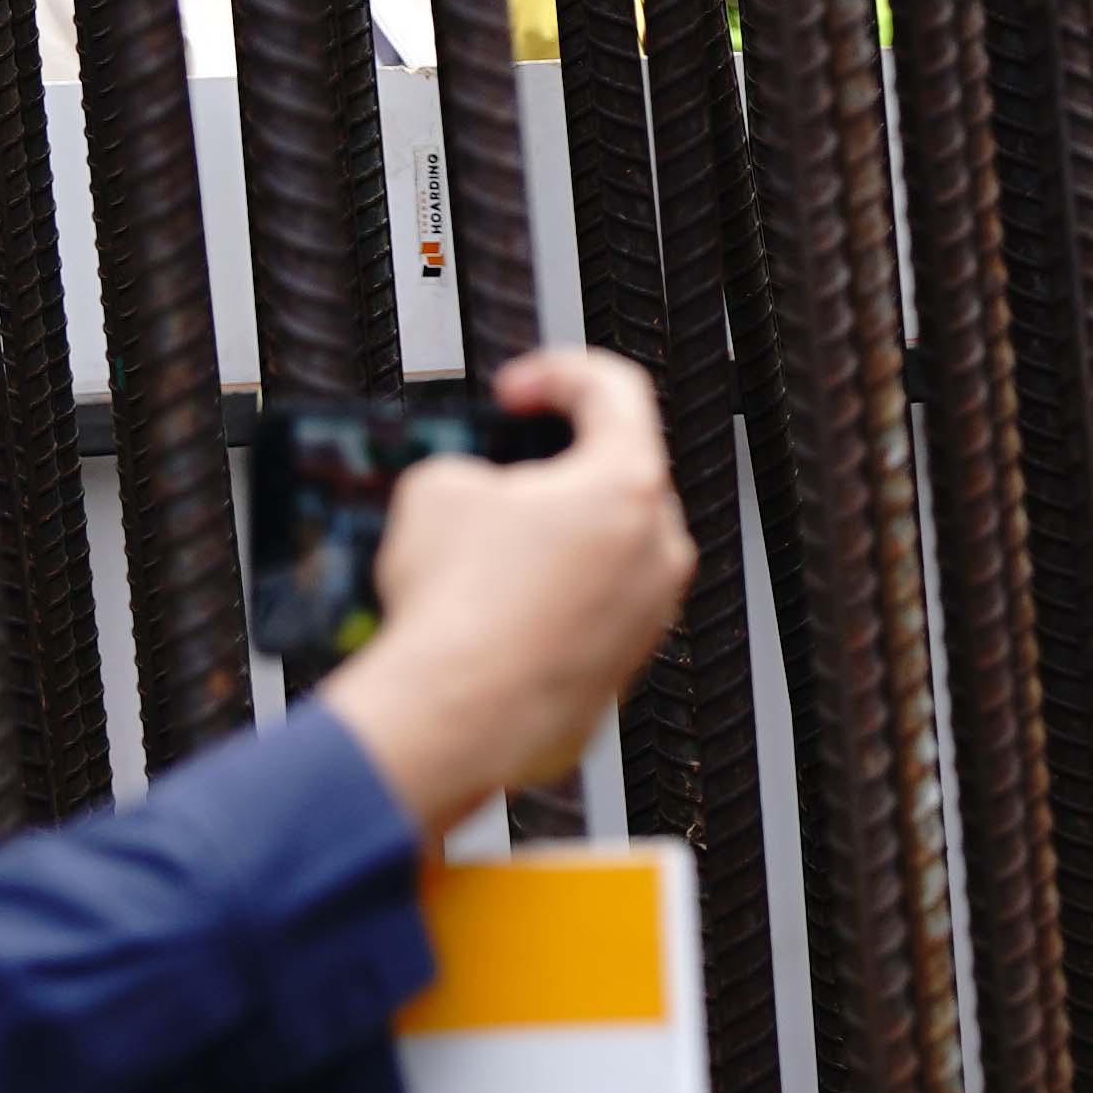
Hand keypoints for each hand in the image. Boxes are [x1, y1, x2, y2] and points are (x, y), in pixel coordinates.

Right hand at [317, 347, 698, 839]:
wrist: (457, 718)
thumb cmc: (458, 612)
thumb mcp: (435, 488)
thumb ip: (473, 465)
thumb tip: (476, 488)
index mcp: (627, 486)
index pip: (615, 391)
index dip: (556, 374)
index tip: (518, 392)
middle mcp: (658, 550)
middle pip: (615, 478)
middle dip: (552, 469)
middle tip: (493, 476)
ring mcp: (648, 615)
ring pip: (604, 552)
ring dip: (549, 540)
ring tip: (477, 554)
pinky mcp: (622, 670)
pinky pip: (589, 613)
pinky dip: (547, 602)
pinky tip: (488, 611)